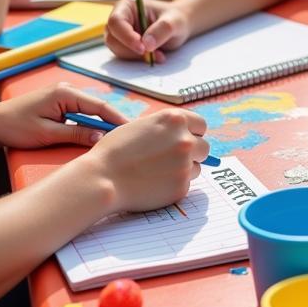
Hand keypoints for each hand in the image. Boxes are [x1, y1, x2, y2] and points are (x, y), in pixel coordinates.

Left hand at [0, 83, 131, 150]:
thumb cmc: (15, 127)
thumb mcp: (47, 134)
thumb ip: (76, 135)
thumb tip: (100, 137)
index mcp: (65, 93)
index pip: (99, 106)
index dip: (116, 119)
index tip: (130, 130)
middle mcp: (66, 90)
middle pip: (96, 107)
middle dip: (110, 121)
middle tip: (124, 136)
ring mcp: (61, 96)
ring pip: (88, 110)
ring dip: (99, 123)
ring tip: (112, 137)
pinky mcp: (57, 103)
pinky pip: (79, 112)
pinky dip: (88, 122)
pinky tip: (94, 133)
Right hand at [82, 107, 208, 212]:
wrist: (102, 178)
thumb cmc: (115, 151)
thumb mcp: (142, 126)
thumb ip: (165, 128)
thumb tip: (184, 134)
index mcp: (175, 120)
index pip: (201, 125)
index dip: (193, 133)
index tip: (186, 140)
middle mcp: (185, 139)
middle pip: (204, 147)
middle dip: (193, 153)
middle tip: (173, 160)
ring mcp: (185, 164)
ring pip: (196, 168)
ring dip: (184, 170)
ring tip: (158, 172)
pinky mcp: (181, 186)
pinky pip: (185, 185)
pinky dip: (173, 186)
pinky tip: (153, 184)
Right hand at [105, 0, 190, 59]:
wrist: (177, 26)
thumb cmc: (175, 19)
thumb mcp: (174, 22)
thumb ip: (162, 30)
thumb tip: (146, 44)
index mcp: (127, 6)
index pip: (116, 22)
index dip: (126, 36)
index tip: (142, 48)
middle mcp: (119, 19)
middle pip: (113, 38)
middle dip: (132, 50)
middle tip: (154, 55)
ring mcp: (120, 34)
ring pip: (117, 50)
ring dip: (137, 56)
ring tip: (159, 55)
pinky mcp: (124, 46)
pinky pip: (125, 56)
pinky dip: (139, 59)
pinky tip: (155, 56)